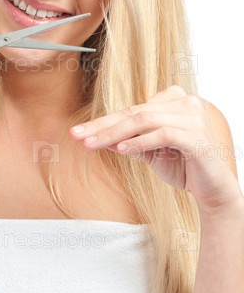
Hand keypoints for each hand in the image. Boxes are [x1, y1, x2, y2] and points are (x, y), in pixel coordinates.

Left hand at [70, 86, 241, 213]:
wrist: (214, 192)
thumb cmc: (183, 167)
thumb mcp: (151, 152)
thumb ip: (130, 140)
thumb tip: (101, 137)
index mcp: (174, 101)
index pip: (132, 109)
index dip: (104, 121)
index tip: (79, 133)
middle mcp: (185, 103)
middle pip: (135, 112)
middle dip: (103, 126)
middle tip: (78, 136)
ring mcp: (193, 118)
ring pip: (144, 120)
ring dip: (115, 134)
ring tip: (92, 145)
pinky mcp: (197, 137)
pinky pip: (163, 134)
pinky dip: (140, 142)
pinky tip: (121, 151)